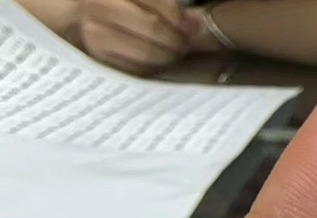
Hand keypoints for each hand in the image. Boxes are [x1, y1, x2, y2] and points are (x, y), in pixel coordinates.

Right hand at [77, 0, 192, 72]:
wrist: (78, 13)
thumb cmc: (115, 5)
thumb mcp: (139, 0)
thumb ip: (165, 6)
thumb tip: (196, 24)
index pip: (156, 3)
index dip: (179, 17)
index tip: (193, 26)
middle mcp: (100, 8)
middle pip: (152, 29)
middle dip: (176, 39)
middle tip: (185, 44)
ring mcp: (96, 36)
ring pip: (146, 53)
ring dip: (168, 56)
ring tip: (174, 52)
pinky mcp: (99, 59)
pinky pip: (136, 69)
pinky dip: (153, 67)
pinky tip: (157, 60)